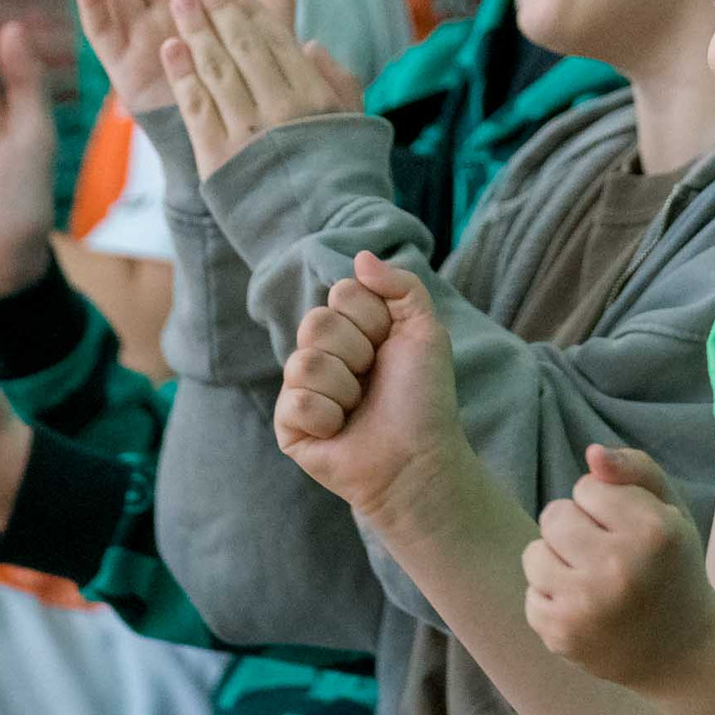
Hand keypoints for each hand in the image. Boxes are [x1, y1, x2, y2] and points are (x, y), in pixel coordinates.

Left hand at [163, 0, 359, 178]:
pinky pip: (198, 108)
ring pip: (217, 70)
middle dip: (218, 7)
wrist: (322, 238)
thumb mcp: (354, 124)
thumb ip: (339, 80)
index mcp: (315, 95)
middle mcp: (282, 108)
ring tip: (177, 1)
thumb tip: (311, 43)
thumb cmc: (343, 179)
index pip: (276, 39)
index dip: (248, 8)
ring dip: (195, 31)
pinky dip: (183, 76)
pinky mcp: (220, 160)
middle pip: (243, 46)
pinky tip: (170, 49)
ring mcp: (249, 133)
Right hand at [275, 252, 472, 527]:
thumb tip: (360, 257)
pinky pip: (296, 400)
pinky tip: (340, 431)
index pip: (341, 292)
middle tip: (374, 379)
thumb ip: (400, 285)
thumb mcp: (425, 330)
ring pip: (304, 361)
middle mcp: (323, 353)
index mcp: (352, 328)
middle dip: (357, 353)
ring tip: (359, 408)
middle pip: (316, 322)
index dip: (372, 320)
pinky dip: (327, 417)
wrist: (419, 457)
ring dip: (345, 388)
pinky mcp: (289, 424)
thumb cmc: (424, 399)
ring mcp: (302, 388)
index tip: (390, 347)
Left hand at [525, 446, 714, 690]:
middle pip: (554, 515)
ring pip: (534, 554)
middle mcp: (619, 567)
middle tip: (605, 553)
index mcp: (653, 530)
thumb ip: (636, 468)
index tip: (627, 529)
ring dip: (557, 561)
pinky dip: (552, 599)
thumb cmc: (673, 568)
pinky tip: (585, 608)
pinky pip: (531, 596)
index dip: (604, 505)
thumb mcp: (671, 510)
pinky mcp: (563, 635)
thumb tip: (591, 453)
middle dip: (575, 528)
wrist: (684, 651)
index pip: (587, 486)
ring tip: (591, 579)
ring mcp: (587, 606)